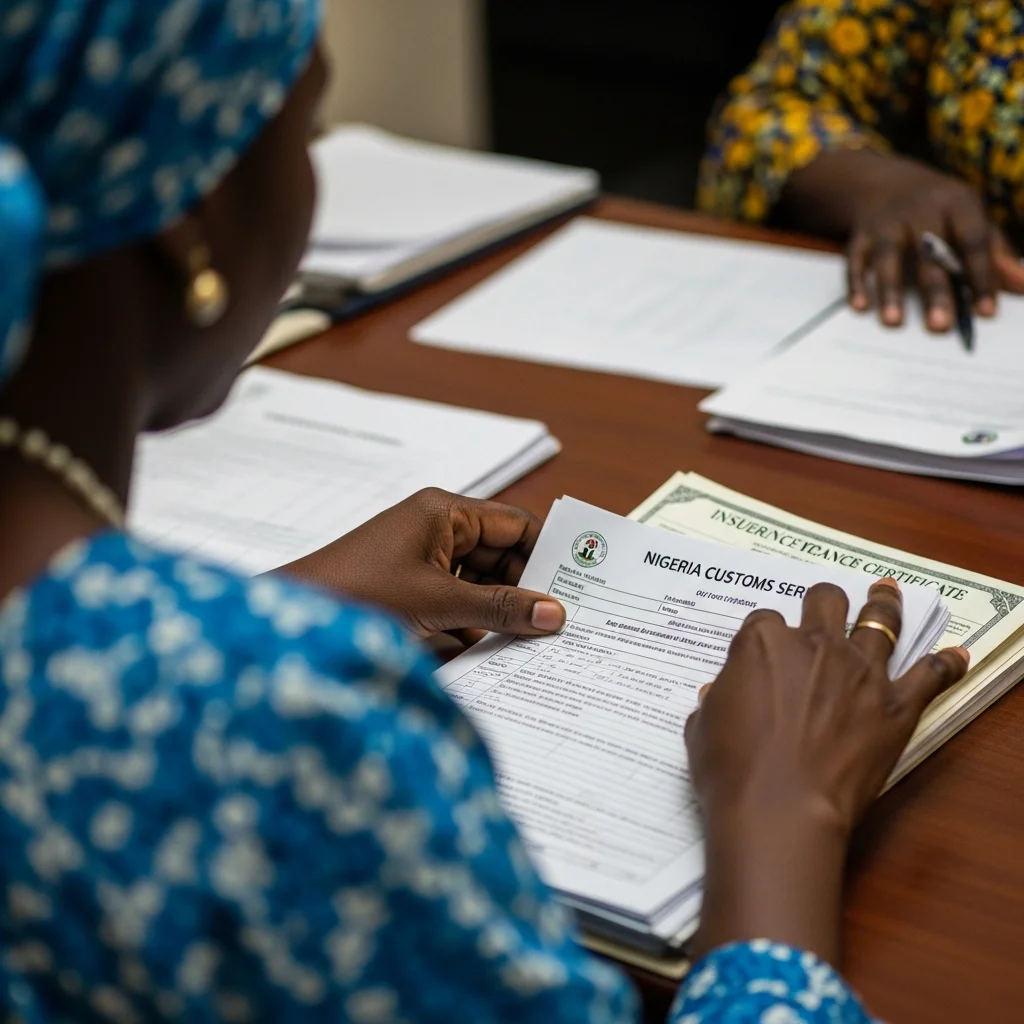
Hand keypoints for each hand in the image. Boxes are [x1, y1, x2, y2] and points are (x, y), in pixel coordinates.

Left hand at [276, 487, 564, 639]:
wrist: (289, 622)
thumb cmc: (355, 593)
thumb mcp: (437, 602)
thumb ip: (499, 608)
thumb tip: (555, 614)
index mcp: (445, 514)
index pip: (516, 526)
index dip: (548, 555)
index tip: (580, 588)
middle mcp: (438, 532)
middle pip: (502, 559)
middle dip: (528, 592)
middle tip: (565, 628)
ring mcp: (423, 565)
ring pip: (482, 588)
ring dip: (502, 616)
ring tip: (539, 648)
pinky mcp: (411, 596)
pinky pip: (458, 608)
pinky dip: (474, 630)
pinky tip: (496, 658)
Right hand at [686, 579, 968, 964]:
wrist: (781, 810)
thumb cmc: (731, 770)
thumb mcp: (702, 728)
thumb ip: (716, 702)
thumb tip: (719, 694)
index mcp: (762, 643)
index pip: (764, 621)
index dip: (764, 636)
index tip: (763, 655)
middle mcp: (814, 645)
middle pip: (824, 602)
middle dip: (823, 603)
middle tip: (825, 607)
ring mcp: (859, 672)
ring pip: (878, 621)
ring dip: (883, 606)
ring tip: (885, 594)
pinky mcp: (894, 706)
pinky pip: (929, 676)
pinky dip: (945, 664)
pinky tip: (955, 655)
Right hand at [783, 149, 1023, 329]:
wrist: (885, 182)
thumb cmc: (939, 211)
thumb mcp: (971, 219)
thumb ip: (995, 253)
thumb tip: (1022, 285)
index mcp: (957, 202)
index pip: (973, 240)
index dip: (981, 276)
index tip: (985, 312)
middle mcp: (920, 209)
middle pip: (930, 252)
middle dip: (935, 290)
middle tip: (940, 326)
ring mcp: (886, 221)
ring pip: (888, 255)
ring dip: (890, 289)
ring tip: (894, 322)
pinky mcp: (860, 234)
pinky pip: (855, 259)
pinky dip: (856, 283)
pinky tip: (860, 307)